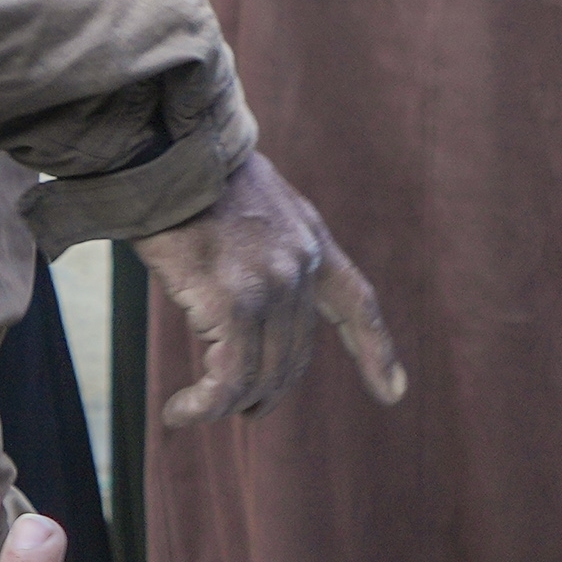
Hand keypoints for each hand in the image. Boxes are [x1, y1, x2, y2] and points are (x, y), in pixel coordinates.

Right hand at [138, 146, 403, 423]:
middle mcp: (300, 266)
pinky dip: (205, 404)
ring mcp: (270, 287)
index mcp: (310, 240)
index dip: (376, 351)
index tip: (393, 392)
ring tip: (193, 411)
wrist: (167, 150)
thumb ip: (264, 247)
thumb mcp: (251, 204)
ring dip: (227, 403)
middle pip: (293, 357)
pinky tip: (182, 411)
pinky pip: (227, 378)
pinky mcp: (232, 302)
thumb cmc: (191, 176)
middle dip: (267, 391)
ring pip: (260, 374)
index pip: (355, 301)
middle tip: (241, 410)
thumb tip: (245, 295)